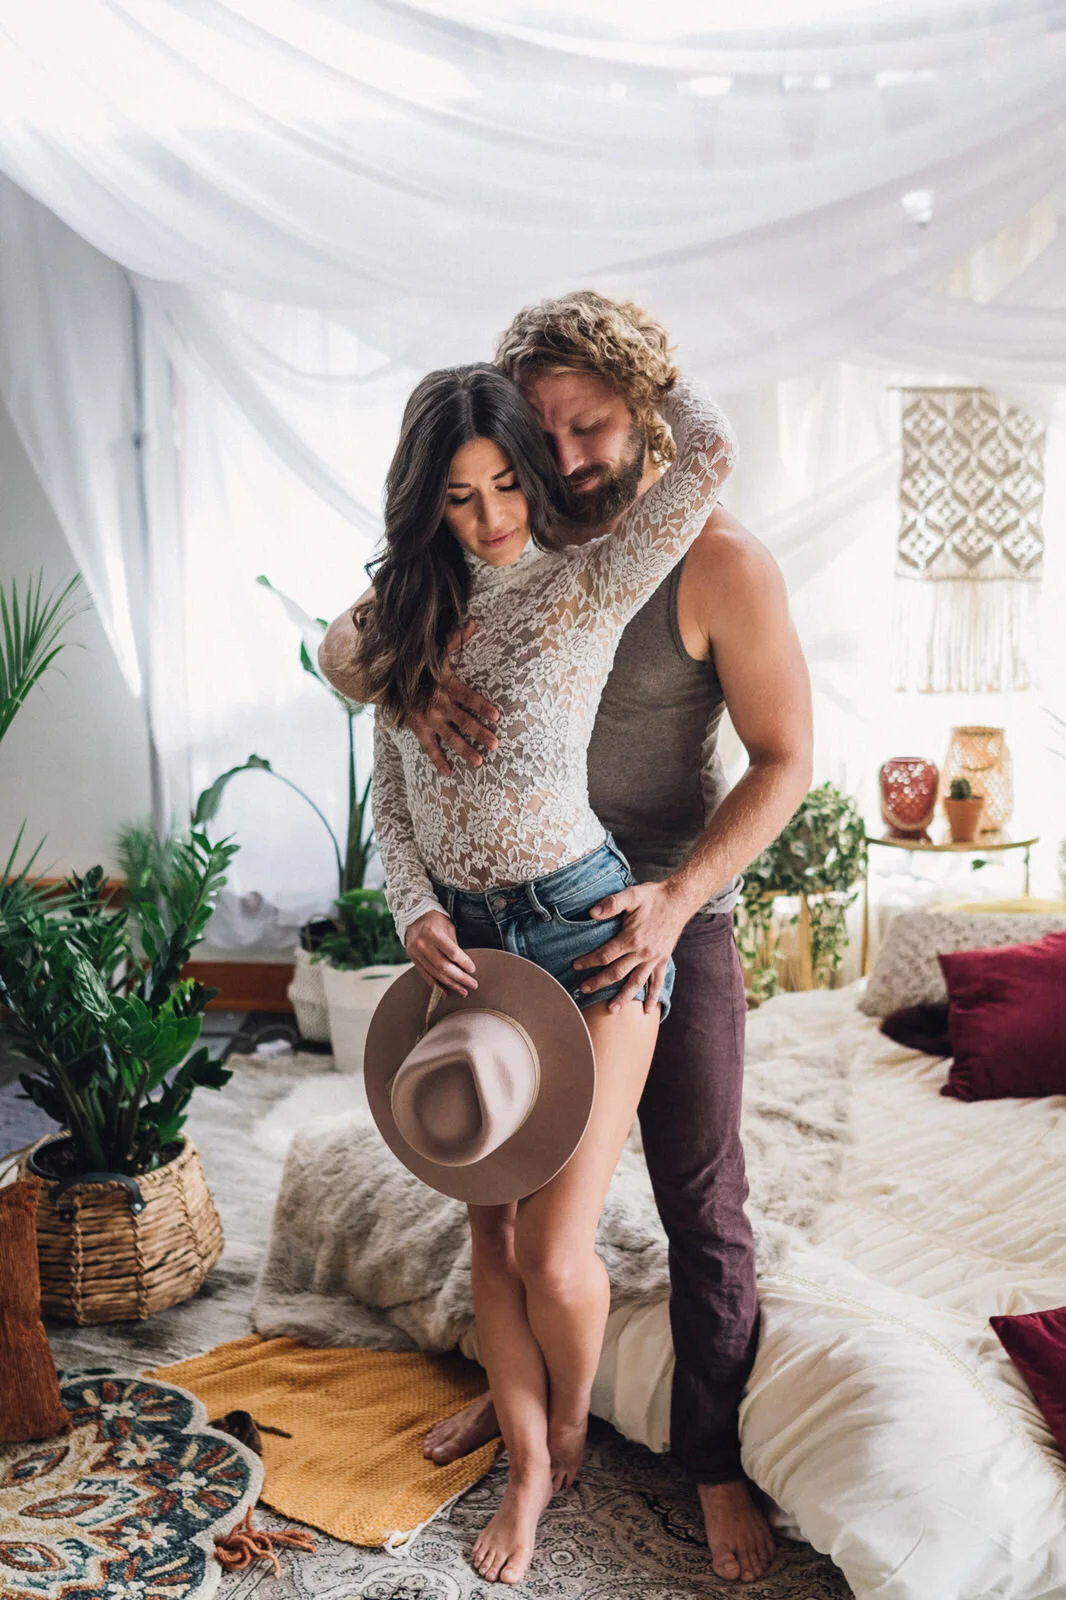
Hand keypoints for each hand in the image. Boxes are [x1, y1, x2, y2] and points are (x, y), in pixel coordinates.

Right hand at [405, 910, 477, 996]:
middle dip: (459, 978)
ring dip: (450, 985)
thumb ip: (454, 946)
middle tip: (472, 985)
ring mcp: (415, 953)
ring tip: (463, 991)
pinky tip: (445, 993)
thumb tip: (464, 965)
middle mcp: (422, 944)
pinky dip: (436, 986)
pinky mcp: (412, 959)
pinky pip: (425, 975)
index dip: (464, 962)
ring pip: (435, 973)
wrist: (413, 916)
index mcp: (432, 933)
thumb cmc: (435, 921)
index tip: (473, 970)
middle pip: (443, 966)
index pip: (452, 952)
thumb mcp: (448, 928)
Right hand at [408, 621, 500, 775]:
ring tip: (480, 762)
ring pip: (449, 737)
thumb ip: (454, 639)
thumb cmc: (420, 665)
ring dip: (464, 750)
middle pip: (462, 720)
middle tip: (496, 744)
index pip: (467, 696)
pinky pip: (428, 748)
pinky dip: (438, 760)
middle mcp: (437, 703)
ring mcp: (428, 718)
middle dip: (479, 732)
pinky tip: (449, 773)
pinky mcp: (418, 728)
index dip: (481, 705)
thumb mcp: (435, 651)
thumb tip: (472, 622)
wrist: (388, 678)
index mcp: (445, 684)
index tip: (497, 715)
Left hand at [572, 880, 690, 1014]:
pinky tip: (647, 1010)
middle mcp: (643, 952)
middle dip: (598, 983)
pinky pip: (658, 982)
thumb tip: (592, 913)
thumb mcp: (631, 895)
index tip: (576, 966)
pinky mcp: (663, 960)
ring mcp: (654, 959)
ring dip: (623, 997)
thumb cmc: (653, 897)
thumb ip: (611, 904)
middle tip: (583, 990)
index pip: (605, 955)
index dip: (589, 961)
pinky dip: (653, 996)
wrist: (679, 900)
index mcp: (632, 938)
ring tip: (612, 1010)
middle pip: (616, 973)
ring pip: (636, 983)